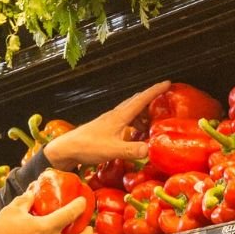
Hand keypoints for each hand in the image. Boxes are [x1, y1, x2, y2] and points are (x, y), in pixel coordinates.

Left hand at [43, 81, 169, 169]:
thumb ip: (132, 150)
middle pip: (136, 102)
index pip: (140, 100)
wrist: (67, 149)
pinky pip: (124, 120)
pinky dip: (133, 122)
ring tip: (152, 121)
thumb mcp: (113, 150)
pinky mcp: (105, 128)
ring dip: (142, 113)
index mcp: (119, 117)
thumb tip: (150, 149)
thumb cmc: (88, 147)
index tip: (167, 83)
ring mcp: (109, 121)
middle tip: (164, 98)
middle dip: (151, 98)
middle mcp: (115, 115)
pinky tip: (135, 132)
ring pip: (130, 111)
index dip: (155, 91)